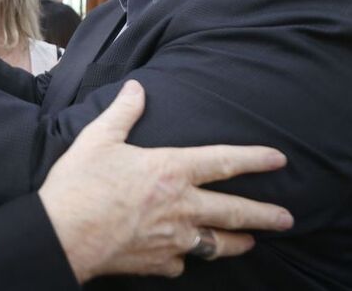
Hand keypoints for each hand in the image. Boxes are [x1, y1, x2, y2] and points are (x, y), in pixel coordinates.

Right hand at [38, 80, 292, 282]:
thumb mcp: (98, 138)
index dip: (254, 159)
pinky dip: (184, 260)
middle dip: (265, 214)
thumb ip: (123, 112)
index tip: (279, 159)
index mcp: (171, 170)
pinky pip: (181, 264)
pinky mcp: (158, 264)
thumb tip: (136, 88)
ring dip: (237, 242)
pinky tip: (183, 259)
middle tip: (287, 218)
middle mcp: (181, 207)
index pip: (224, 161)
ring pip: (217, 244)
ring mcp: (173, 240)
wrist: (64, 235)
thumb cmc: (80, 184)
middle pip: (235, 212)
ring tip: (251, 242)